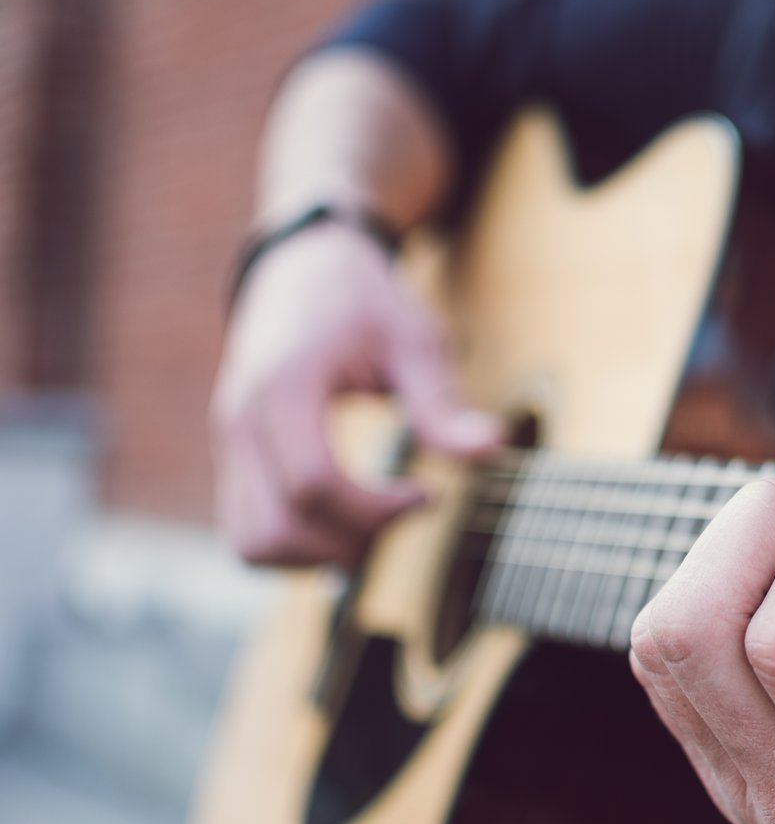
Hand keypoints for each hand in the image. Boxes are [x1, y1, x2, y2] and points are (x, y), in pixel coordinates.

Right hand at [211, 222, 500, 566]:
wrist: (303, 268)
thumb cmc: (364, 303)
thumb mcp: (414, 342)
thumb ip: (443, 404)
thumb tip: (494, 450)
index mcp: (284, 387)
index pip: (313, 484)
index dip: (374, 510)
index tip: (426, 495)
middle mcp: (242, 421)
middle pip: (276, 530)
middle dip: (350, 543)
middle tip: (406, 512)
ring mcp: (230, 444)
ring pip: (252, 544)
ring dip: (319, 555)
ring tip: (379, 521)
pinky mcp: (235, 460)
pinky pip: (250, 531)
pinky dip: (300, 545)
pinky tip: (352, 518)